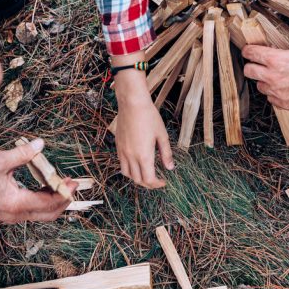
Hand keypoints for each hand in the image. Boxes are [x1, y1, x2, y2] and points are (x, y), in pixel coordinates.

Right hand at [0, 138, 75, 222]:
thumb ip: (22, 154)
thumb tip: (40, 144)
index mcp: (16, 203)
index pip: (49, 203)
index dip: (64, 193)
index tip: (73, 182)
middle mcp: (16, 214)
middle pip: (49, 214)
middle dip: (64, 199)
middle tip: (72, 184)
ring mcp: (12, 216)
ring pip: (42, 214)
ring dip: (55, 201)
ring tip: (61, 183)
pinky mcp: (9, 213)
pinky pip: (33, 211)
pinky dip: (44, 201)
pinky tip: (45, 186)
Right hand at [113, 61, 174, 188]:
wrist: (132, 104)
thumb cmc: (149, 117)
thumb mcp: (162, 135)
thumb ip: (166, 153)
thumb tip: (170, 167)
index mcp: (144, 155)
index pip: (149, 179)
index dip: (157, 184)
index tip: (164, 182)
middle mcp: (131, 156)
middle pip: (138, 180)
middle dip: (148, 184)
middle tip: (157, 181)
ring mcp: (122, 152)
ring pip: (127, 174)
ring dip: (137, 178)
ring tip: (146, 174)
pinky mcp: (118, 146)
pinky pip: (122, 164)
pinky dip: (129, 169)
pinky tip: (137, 164)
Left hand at [242, 46, 288, 111]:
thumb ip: (282, 54)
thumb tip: (272, 53)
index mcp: (276, 60)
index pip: (250, 53)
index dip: (248, 51)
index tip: (249, 51)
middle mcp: (272, 76)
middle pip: (248, 71)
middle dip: (252, 66)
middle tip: (258, 64)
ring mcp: (276, 92)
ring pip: (260, 86)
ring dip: (265, 81)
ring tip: (277, 78)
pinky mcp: (283, 104)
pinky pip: (271, 98)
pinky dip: (275, 93)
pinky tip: (285, 89)